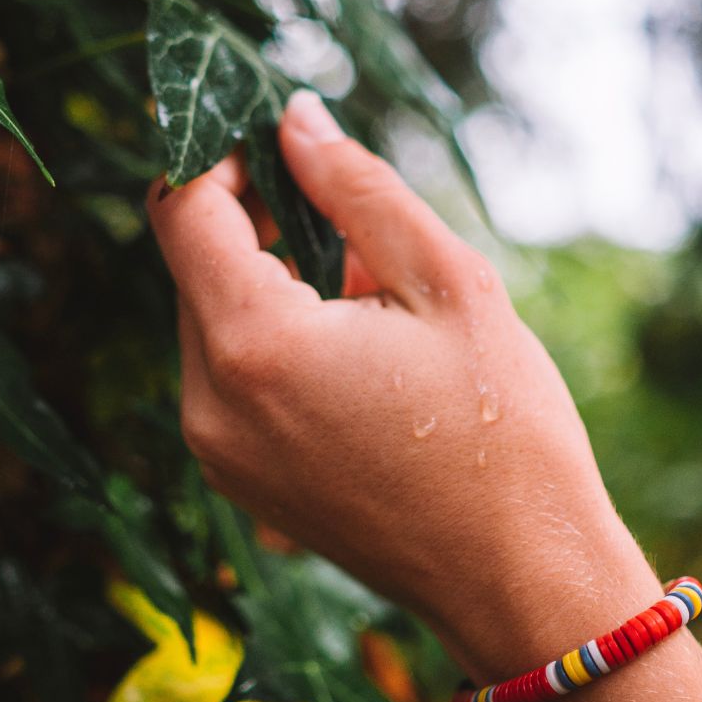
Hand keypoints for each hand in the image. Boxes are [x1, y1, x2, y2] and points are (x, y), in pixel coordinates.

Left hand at [147, 91, 657, 671]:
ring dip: (271, 286)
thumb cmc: (505, 434)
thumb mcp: (450, 283)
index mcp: (256, 346)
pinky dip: (272, 345)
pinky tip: (354, 357)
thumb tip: (294, 121)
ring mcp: (220, 455)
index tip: (271, 138)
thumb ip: (357, 189)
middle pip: (193, 269)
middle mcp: (211, 407)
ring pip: (211, 325)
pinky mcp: (241, 482)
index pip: (183, 211)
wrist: (519, 581)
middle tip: (346, 220)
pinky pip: (229, 382)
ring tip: (369, 300)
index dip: (219, 156)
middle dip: (255, 224)